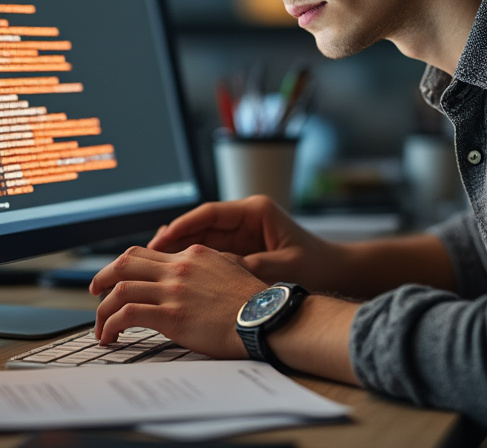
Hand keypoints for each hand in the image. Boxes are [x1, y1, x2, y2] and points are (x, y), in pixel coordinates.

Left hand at [89, 244, 267, 357]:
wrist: (264, 318)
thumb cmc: (253, 303)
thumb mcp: (230, 270)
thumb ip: (208, 269)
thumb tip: (197, 276)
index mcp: (192, 255)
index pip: (148, 253)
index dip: (126, 266)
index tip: (118, 280)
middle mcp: (179, 267)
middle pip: (126, 262)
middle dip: (103, 277)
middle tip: (95, 292)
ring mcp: (173, 290)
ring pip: (120, 289)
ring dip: (103, 309)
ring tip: (101, 327)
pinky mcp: (170, 315)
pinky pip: (127, 314)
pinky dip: (111, 325)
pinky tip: (110, 337)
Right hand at [148, 196, 343, 290]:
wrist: (339, 274)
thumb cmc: (317, 267)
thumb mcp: (282, 267)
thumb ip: (248, 266)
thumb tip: (213, 269)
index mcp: (256, 211)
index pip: (209, 213)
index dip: (182, 226)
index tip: (162, 239)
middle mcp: (245, 218)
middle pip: (200, 225)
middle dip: (174, 239)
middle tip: (148, 255)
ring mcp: (242, 234)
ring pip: (201, 239)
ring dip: (180, 252)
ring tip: (153, 266)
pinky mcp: (242, 250)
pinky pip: (211, 254)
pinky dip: (193, 263)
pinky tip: (175, 275)